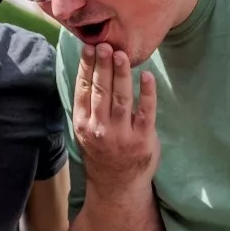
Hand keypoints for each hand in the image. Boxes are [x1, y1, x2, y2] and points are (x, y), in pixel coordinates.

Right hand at [73, 43, 158, 193]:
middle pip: (100, 91)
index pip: (83, 89)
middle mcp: (99, 129)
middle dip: (102, 65)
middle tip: (104, 44)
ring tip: (121, 54)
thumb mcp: (86, 132)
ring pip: (120, 99)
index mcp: (83, 124)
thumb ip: (88, 106)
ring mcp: (121, 135)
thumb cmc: (102, 152)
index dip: (86, 67)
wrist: (117, 186)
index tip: (89, 47)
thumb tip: (91, 70)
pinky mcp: (142, 140)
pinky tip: (146, 76)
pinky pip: (145, 112)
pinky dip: (147, 93)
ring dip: (121, 74)